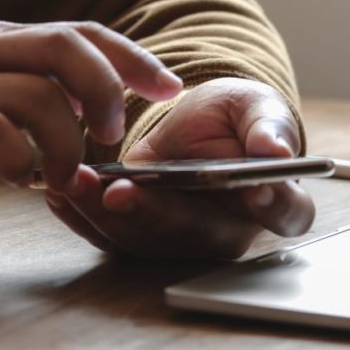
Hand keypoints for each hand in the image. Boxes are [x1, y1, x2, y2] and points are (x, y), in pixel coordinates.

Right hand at [0, 21, 181, 220]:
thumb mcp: (2, 101)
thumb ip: (48, 91)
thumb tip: (104, 100)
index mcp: (7, 41)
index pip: (84, 34)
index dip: (133, 58)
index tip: (170, 87)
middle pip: (68, 47)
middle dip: (107, 91)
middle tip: (112, 136)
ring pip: (41, 96)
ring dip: (67, 145)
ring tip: (63, 175)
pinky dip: (24, 163)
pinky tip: (20, 179)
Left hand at [45, 78, 315, 258]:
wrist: (192, 128)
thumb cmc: (234, 119)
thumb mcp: (255, 107)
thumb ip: (268, 126)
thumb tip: (276, 152)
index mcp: (273, 199)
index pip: (286, 213)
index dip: (272, 206)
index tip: (251, 190)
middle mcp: (230, 229)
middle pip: (201, 236)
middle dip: (158, 215)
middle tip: (122, 192)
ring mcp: (185, 240)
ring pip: (151, 241)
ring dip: (110, 216)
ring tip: (77, 182)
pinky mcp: (145, 236)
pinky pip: (115, 237)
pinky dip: (86, 215)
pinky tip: (63, 191)